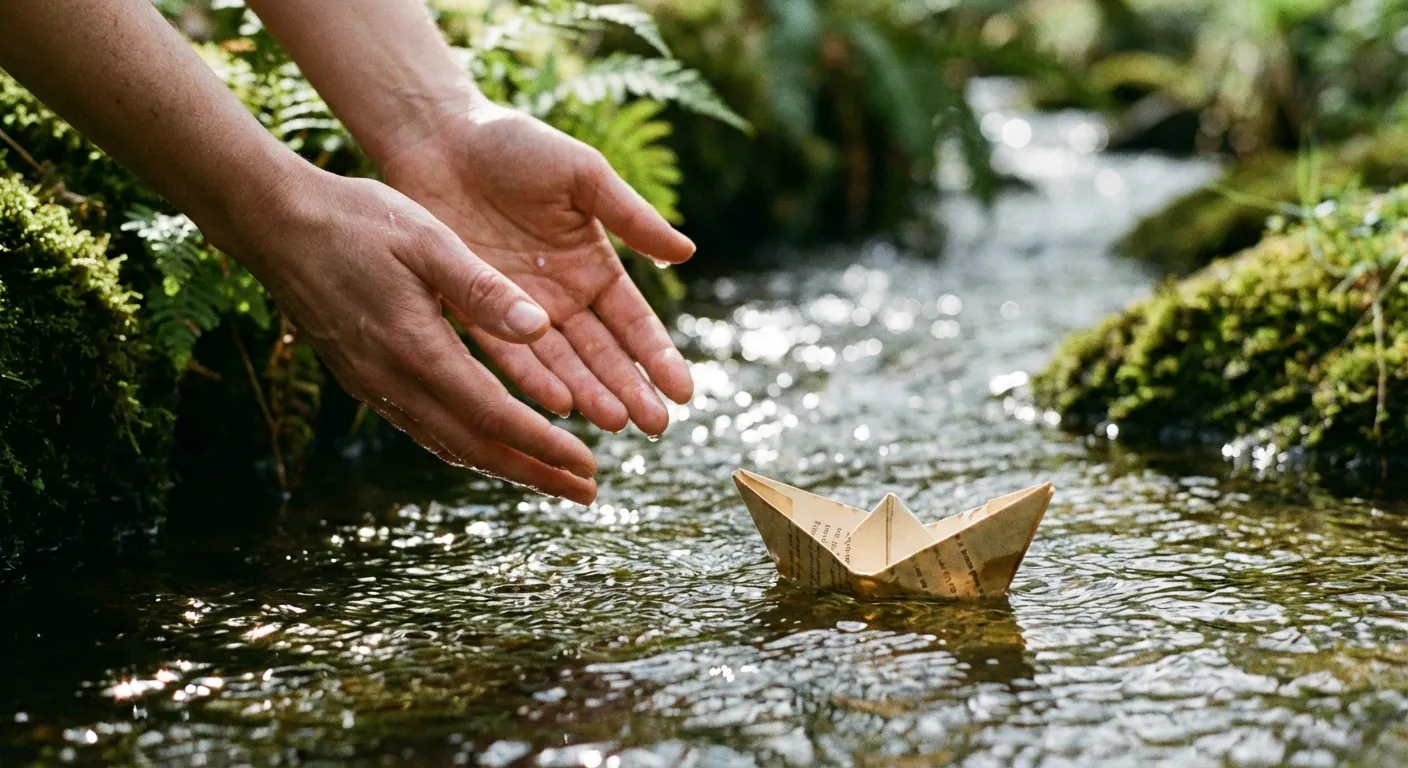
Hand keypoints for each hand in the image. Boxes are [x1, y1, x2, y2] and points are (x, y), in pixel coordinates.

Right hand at [220, 166, 599, 503]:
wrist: (276, 224)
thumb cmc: (357, 221)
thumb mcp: (429, 241)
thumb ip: (484, 290)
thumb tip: (542, 329)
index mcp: (418, 350)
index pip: (493, 417)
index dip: (543, 446)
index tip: (587, 464)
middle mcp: (394, 382)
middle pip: (475, 448)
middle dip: (535, 474)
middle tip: (586, 494)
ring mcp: (375, 385)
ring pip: (448, 445)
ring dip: (503, 466)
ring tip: (551, 479)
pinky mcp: (365, 378)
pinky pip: (424, 428)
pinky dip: (467, 446)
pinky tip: (491, 446)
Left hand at [380, 102, 695, 437]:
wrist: (440, 137)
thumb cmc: (515, 145)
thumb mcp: (583, 175)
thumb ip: (631, 216)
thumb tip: (687, 253)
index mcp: (594, 267)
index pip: (635, 324)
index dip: (659, 358)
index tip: (684, 393)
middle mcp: (561, 299)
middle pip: (604, 355)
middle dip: (631, 390)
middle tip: (655, 426)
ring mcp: (519, 310)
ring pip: (562, 364)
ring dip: (589, 393)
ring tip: (615, 423)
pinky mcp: (474, 311)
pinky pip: (507, 353)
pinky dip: (532, 379)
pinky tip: (557, 404)